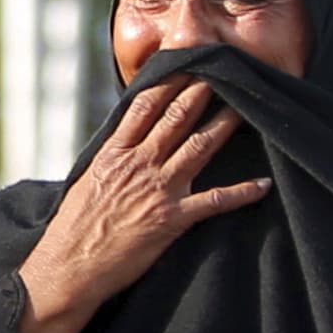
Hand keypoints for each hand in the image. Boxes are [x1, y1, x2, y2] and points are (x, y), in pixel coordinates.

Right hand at [17, 77, 270, 332]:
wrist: (70, 266)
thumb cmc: (73, 228)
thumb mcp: (86, 182)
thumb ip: (110, 160)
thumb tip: (124, 143)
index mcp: (114, 154)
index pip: (144, 107)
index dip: (168, 83)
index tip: (186, 66)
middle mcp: (138, 165)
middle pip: (176, 119)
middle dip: (201, 92)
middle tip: (224, 72)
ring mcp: (157, 190)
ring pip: (198, 148)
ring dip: (225, 126)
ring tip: (247, 108)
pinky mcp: (171, 219)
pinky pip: (214, 201)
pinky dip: (241, 192)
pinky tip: (263, 184)